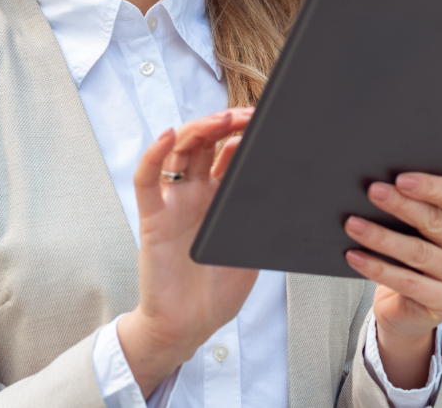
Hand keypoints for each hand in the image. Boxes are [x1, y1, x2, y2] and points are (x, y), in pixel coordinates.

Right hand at [117, 108, 253, 395]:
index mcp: (220, 198)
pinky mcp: (153, 217)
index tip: (267, 121)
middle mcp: (195, 193)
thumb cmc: (218, 291)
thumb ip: (263, 218)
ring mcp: (173, 202)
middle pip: (205, 143)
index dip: (245, 133)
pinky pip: (147, 180)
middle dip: (225, 124)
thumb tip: (294, 188)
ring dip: (199, 129)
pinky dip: (154, 154)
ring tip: (221, 119)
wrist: (188, 325)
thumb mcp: (253, 247)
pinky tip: (168, 135)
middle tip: (247, 115)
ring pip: (179, 152)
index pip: (229, 152)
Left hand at [343, 173, 441, 388]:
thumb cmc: (418, 255)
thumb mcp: (424, 229)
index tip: (400, 179)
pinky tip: (354, 256)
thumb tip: (384, 186)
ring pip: (419, 252)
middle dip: (401, 205)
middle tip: (373, 192)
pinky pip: (408, 282)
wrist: (414, 309)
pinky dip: (377, 268)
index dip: (431, 186)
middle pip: (438, 222)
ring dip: (382, 237)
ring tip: (353, 224)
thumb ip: (418, 208)